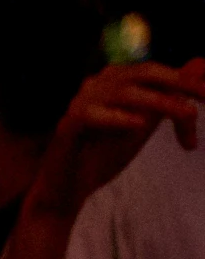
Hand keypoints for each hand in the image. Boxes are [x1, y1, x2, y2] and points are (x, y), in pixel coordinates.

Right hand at [30, 58, 204, 217]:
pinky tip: (139, 125)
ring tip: (185, 114)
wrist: (67, 190)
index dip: (186, 81)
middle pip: (143, 73)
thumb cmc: (103, 155)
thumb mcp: (143, 125)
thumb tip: (199, 68)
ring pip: (123, 92)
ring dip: (158, 102)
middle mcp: (97, 84)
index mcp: (115, 80)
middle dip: (179, 83)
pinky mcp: (67, 126)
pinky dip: (117, 119)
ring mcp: (80, 103)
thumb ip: (167, 99)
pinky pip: (92, 115)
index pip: (157, 72)